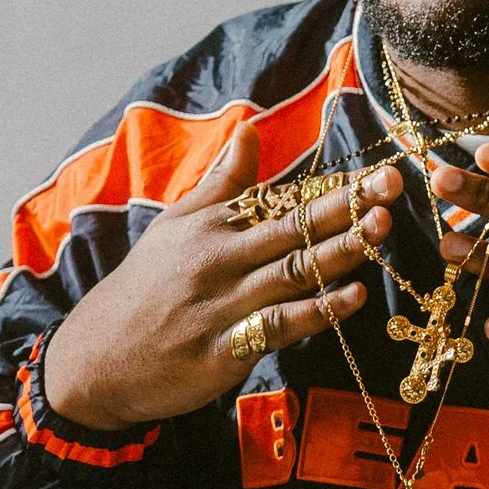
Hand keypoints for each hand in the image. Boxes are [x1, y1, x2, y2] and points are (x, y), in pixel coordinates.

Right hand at [39, 128, 398, 428]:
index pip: (279, 200)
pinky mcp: (223, 350)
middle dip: (345, 206)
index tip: (376, 171)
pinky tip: (352, 297)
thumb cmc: (145, 288)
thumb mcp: (175, 226)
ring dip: (339, 251)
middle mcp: (216, 260)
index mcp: (209, 226)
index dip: (330, 187)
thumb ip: (222, 182)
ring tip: (381, 229)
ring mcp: (221, 306)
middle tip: (392, 184)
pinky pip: (277, 326)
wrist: (97, 358)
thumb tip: (251, 129)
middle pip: (290, 228)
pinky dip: (316, 311)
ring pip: (291, 272)